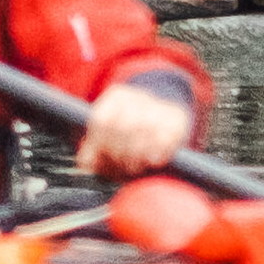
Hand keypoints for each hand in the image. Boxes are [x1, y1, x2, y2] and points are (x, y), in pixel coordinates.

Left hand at [78, 81, 192, 178]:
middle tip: (122, 167)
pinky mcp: (177, 119)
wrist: (163, 116)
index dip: (101, 145)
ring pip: (144, 131)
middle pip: (124, 126)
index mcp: (116, 96)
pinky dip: (157, 154)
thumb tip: (86, 163)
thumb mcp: (107, 137)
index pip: (102, 120)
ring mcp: (158, 105)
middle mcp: (137, 96)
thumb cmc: (127, 136)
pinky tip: (152, 162)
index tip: (104, 159)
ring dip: (138, 156)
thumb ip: (92, 151)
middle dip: (120, 153)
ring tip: (135, 167)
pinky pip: (165, 139)